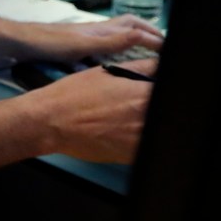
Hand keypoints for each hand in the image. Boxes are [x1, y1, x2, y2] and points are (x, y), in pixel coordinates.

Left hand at [0, 14, 163, 63]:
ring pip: (117, 33)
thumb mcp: (81, 45)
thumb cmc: (47, 43)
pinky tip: (117, 59)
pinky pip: (104, 44)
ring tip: (150, 50)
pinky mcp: (75, 45)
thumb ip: (110, 41)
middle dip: (148, 31)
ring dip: (134, 37)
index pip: (135, 28)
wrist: (16, 42)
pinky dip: (117, 47)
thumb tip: (141, 35)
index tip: (174, 48)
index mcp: (100, 30)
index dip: (155, 36)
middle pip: (128, 25)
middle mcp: (96, 30)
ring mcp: (85, 37)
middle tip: (166, 44)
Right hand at [29, 55, 155, 162]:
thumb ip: (142, 67)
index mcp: (144, 95)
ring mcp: (139, 141)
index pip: (170, 90)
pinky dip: (139, 140)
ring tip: (125, 118)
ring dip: (147, 123)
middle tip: (133, 104)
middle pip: (164, 112)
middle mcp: (146, 119)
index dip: (161, 89)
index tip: (153, 90)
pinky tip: (122, 132)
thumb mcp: (107, 72)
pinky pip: (146, 148)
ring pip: (156, 130)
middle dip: (156, 106)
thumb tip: (161, 64)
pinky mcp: (129, 156)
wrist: (50, 121)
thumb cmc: (74, 94)